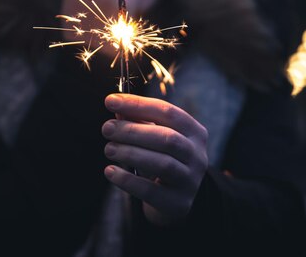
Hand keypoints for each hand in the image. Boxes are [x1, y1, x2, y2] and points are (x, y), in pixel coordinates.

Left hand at [101, 94, 208, 225]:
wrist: (175, 199)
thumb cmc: (163, 159)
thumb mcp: (156, 138)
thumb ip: (139, 121)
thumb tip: (117, 108)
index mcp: (195, 133)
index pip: (168, 112)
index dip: (138, 105)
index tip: (110, 101)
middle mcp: (197, 156)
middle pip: (167, 138)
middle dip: (132, 131)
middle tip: (107, 128)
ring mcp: (190, 181)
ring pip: (162, 163)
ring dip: (130, 153)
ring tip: (109, 149)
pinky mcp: (177, 203)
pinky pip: (150, 191)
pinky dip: (127, 180)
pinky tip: (110, 171)